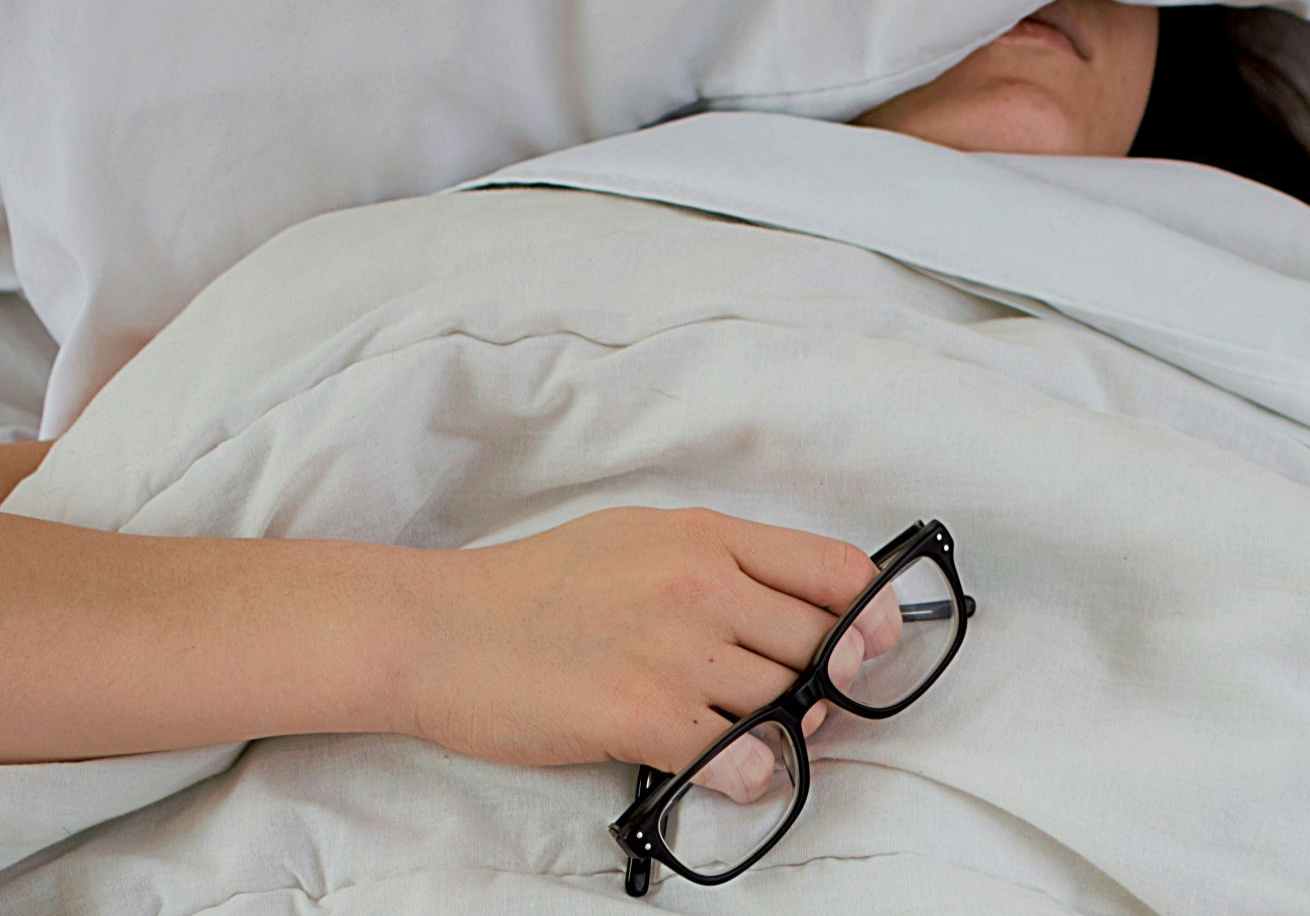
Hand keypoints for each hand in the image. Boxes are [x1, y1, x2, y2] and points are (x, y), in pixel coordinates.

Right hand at [394, 507, 899, 799]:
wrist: (437, 629)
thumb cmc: (532, 587)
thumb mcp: (636, 537)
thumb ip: (717, 563)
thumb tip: (794, 606)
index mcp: (704, 535)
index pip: (835, 569)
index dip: (872, 615)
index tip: (872, 645)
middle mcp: (700, 584)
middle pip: (823, 645)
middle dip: (828, 685)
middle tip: (801, 705)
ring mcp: (673, 649)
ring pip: (788, 702)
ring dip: (787, 732)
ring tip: (749, 736)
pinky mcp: (641, 714)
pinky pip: (742, 757)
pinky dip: (749, 774)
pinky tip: (725, 769)